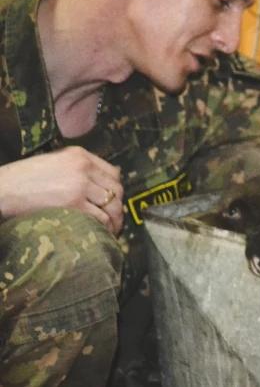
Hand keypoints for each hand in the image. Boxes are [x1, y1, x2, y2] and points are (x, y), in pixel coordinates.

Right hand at [0, 147, 123, 234]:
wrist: (2, 188)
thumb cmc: (24, 178)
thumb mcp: (54, 162)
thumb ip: (77, 169)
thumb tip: (98, 185)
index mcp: (80, 155)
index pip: (113, 173)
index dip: (116, 190)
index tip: (113, 202)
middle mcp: (84, 168)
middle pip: (116, 190)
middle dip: (118, 207)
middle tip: (115, 221)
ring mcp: (80, 186)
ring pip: (112, 205)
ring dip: (115, 221)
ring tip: (111, 231)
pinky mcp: (73, 204)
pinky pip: (100, 218)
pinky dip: (105, 228)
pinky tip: (101, 235)